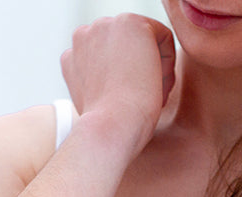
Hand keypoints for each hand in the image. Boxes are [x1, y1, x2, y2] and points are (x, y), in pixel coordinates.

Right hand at [61, 14, 176, 145]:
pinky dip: (167, 63)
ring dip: (155, 69)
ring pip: (147, 42)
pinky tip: (155, 84)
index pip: (113, 59)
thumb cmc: (109, 128)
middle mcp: (83, 35)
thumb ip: (102, 81)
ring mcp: (104, 25)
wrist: (110, 128)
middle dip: (141, 72)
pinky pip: (164, 37)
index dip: (127, 82)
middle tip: (140, 100)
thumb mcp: (98, 102)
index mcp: (73, 56)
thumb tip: (119, 81)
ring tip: (147, 94)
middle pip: (130, 48)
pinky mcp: (130, 23)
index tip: (128, 104)